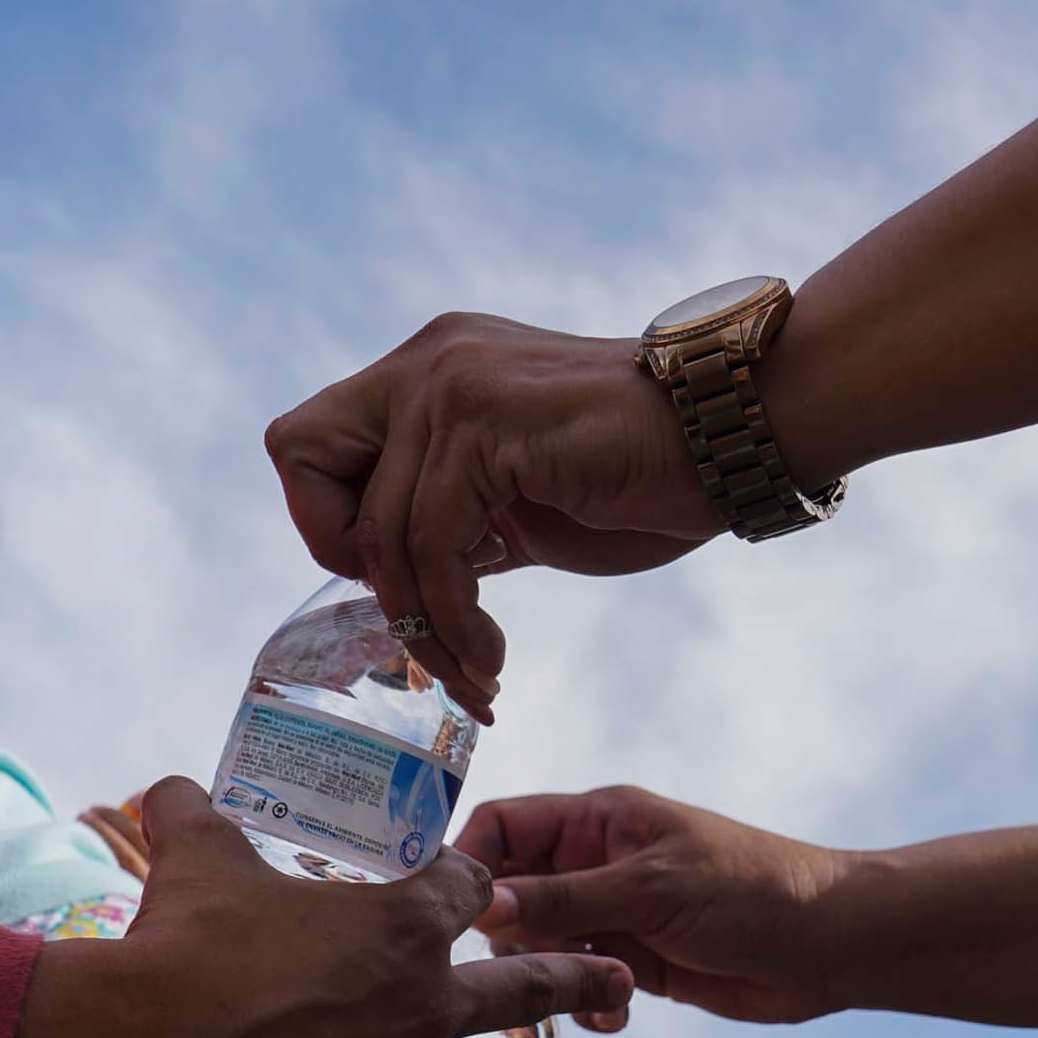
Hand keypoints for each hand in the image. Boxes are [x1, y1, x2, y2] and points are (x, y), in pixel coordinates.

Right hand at [0, 780, 634, 1037]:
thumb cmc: (178, 944)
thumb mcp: (196, 859)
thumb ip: (196, 814)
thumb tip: (168, 785)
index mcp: (400, 924)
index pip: (467, 887)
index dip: (475, 879)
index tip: (480, 885)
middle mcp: (420, 1005)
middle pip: (522, 989)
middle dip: (579, 983)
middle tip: (624, 987)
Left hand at [265, 313, 719, 711]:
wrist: (737, 437)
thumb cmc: (638, 475)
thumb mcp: (513, 493)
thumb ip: (447, 510)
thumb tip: (383, 573)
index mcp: (427, 368)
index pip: (303, 440)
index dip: (326, 518)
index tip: (396, 576)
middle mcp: (426, 361)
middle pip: (301, 459)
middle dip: (350, 562)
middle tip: (418, 623)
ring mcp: (452, 384)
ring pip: (380, 531)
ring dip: (426, 627)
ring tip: (478, 676)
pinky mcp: (487, 425)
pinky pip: (432, 547)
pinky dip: (458, 623)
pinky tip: (496, 658)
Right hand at [462, 788, 853, 1023]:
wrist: (830, 945)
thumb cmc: (750, 891)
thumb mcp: (650, 889)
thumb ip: (563, 899)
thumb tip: (479, 906)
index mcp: (596, 820)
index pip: (502, 826)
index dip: (467, 862)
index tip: (445, 913)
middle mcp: (596, 864)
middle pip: (514, 896)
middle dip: (511, 937)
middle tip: (517, 970)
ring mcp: (615, 916)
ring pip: (543, 949)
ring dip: (554, 977)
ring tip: (587, 993)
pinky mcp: (636, 965)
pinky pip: (582, 985)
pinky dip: (590, 1005)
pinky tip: (620, 1013)